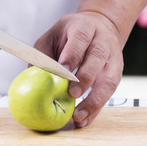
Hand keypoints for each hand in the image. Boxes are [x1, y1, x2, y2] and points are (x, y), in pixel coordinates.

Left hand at [34, 11, 123, 127]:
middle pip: (97, 57)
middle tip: (72, 94)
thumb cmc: (70, 35)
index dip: (72, 54)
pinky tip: (85, 119)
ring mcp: (113, 57)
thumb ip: (42, 55)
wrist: (99, 27)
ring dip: (94, 99)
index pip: (80, 38)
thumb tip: (29, 78)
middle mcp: (102, 41)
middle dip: (85, 78)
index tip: (63, 70)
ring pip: (109, 78)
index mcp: (84, 27)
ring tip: (79, 116)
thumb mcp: (52, 37)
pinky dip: (97, 107)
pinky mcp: (117, 72)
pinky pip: (109, 92)